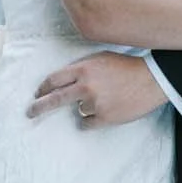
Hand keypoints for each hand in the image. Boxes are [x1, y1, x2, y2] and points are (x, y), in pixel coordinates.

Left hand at [28, 52, 167, 128]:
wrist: (151, 79)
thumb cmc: (127, 67)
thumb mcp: (101, 59)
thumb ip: (82, 69)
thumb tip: (64, 81)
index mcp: (83, 69)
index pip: (54, 79)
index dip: (43, 87)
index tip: (38, 93)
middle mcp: (85, 86)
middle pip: (54, 99)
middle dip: (39, 107)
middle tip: (30, 112)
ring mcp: (94, 103)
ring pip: (78, 110)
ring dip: (86, 106)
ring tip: (106, 98)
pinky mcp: (105, 117)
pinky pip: (87, 123)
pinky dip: (92, 120)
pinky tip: (105, 111)